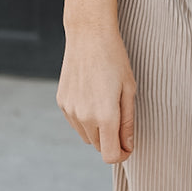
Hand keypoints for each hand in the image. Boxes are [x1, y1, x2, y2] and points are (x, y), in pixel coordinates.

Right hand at [56, 26, 135, 163]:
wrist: (89, 35)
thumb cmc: (114, 58)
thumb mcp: (129, 88)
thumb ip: (128, 122)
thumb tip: (128, 146)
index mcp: (105, 115)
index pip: (111, 155)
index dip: (122, 154)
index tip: (128, 146)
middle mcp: (84, 117)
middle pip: (99, 146)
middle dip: (111, 138)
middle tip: (121, 115)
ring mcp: (70, 111)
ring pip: (87, 136)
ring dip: (98, 129)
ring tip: (106, 101)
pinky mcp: (62, 102)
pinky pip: (76, 122)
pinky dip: (85, 117)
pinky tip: (92, 94)